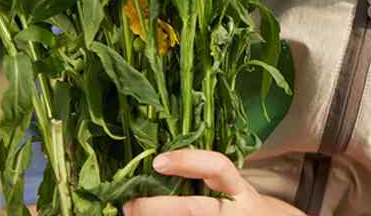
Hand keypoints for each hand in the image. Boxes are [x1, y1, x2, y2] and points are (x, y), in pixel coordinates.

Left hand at [123, 149, 305, 215]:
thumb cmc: (242, 207)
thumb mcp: (232, 188)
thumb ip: (206, 178)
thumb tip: (159, 167)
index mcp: (238, 190)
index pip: (218, 168)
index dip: (188, 161)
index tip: (157, 161)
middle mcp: (234, 212)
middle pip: (194, 210)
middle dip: (156, 208)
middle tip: (128, 205)